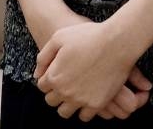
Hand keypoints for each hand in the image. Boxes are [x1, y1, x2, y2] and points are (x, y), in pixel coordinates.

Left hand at [34, 21, 150, 120]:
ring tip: (73, 94)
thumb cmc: (87, 37)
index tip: (54, 75)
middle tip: (63, 84)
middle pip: (51, 101)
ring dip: (66, 104)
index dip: (46, 80)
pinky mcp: (98, 104)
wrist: (115, 43)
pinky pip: (85, 116)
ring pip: (65, 112)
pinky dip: (83, 110)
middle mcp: (65, 91)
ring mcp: (81, 100)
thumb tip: (37, 74)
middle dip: (54, 93)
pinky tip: (86, 99)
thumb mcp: (58, 38)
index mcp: (54, 76)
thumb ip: (43, 57)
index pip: (42, 86)